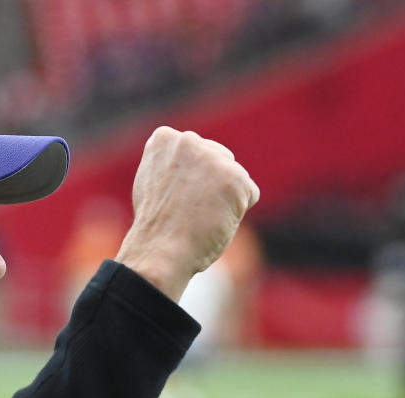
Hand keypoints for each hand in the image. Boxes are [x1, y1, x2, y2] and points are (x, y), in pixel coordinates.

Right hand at [115, 126, 259, 300]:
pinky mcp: (236, 178)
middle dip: (209, 185)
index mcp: (164, 139)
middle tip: (185, 212)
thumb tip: (196, 165)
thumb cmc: (156, 227)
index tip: (170, 199)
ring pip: (234, 178)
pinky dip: (236, 213)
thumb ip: (173, 166)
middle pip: (218, 160)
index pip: (194, 153)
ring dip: (223, 200)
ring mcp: (213, 158)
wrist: (160, 252)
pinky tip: (214, 222)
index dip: (186, 181)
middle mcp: (188, 141)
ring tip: (198, 218)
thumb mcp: (154, 184)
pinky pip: (249, 194)